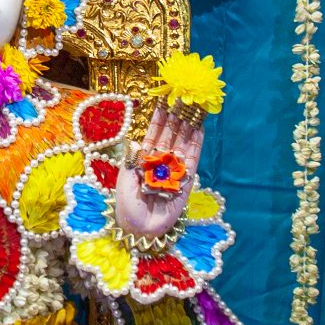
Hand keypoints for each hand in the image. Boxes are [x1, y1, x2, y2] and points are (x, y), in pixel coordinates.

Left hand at [113, 104, 203, 238]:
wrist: (140, 228)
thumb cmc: (128, 206)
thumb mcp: (125, 178)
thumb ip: (133, 158)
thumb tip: (137, 139)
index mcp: (143, 160)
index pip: (152, 135)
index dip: (158, 119)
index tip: (162, 101)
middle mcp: (160, 162)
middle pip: (170, 135)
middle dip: (175, 116)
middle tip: (182, 96)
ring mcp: (174, 170)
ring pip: (182, 143)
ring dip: (187, 125)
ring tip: (192, 106)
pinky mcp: (186, 179)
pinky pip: (192, 158)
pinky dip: (195, 143)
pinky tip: (198, 127)